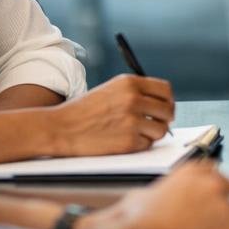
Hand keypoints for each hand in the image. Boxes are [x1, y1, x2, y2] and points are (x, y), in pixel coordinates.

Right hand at [49, 74, 175, 155]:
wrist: (61, 128)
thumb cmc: (84, 110)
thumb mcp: (111, 90)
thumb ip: (136, 92)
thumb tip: (162, 103)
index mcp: (130, 83)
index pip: (165, 90)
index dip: (167, 100)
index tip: (165, 107)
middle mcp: (133, 99)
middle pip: (167, 110)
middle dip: (164, 119)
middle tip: (157, 124)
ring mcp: (132, 121)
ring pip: (161, 130)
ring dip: (153, 134)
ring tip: (137, 133)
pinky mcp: (128, 142)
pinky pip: (147, 145)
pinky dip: (139, 145)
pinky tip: (124, 141)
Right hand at [75, 161, 228, 228]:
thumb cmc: (142, 219)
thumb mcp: (156, 186)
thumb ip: (180, 183)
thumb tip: (186, 187)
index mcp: (197, 172)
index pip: (221, 174)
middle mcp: (214, 188)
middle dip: (219, 210)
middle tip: (199, 223)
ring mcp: (223, 213)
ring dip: (222, 227)